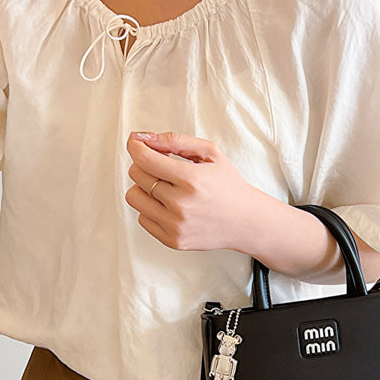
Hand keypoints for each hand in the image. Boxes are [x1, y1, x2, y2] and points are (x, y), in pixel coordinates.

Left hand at [125, 130, 263, 251]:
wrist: (246, 221)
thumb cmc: (229, 186)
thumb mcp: (210, 153)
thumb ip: (176, 141)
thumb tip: (144, 138)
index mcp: (191, 180)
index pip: (144, 159)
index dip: (136, 147)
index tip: (136, 143)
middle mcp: (181, 204)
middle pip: (137, 176)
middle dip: (145, 165)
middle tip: (162, 167)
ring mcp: (176, 225)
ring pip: (134, 197)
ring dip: (144, 188)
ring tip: (164, 187)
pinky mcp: (173, 241)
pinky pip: (142, 218)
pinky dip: (151, 209)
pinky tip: (169, 206)